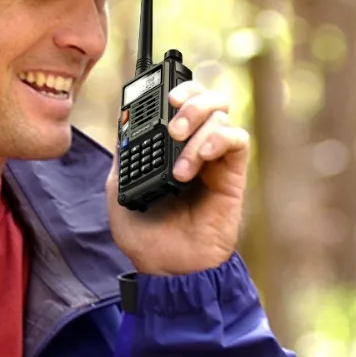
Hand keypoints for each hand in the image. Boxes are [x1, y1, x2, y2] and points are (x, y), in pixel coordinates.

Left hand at [105, 81, 248, 275]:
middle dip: (189, 98)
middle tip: (172, 120)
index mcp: (168, 148)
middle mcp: (193, 147)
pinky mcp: (233, 175)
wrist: (166, 267)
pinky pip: (237, 140)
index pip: (180, 103)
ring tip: (179, 157)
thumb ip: (124, 158)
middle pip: (205, 98)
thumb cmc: (144, 235)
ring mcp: (215, 160)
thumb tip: (124, 126)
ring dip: (198, 125)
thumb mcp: (118, 191)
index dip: (174, 89)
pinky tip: (198, 160)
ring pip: (221, 113)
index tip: (158, 94)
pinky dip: (218, 140)